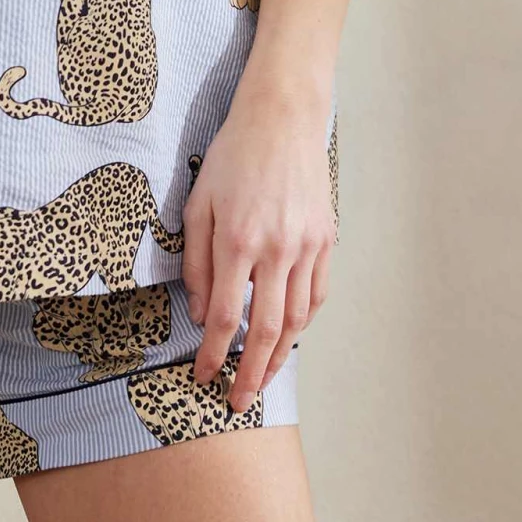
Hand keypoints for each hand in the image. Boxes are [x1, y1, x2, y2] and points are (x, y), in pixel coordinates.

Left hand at [181, 80, 335, 412]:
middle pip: (267, 330)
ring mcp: (306, 247)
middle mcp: (276, 250)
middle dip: (250, 373)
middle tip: (238, 401)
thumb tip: (197, 309)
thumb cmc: (233, 157)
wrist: (282, 120)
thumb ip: (195, 259)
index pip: (224, 316)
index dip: (213, 354)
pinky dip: (303, 323)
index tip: (203, 376)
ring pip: (297, 320)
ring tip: (263, 377)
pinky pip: (316, 295)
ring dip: (280, 357)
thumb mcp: (198, 202)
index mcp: (237, 240)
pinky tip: (290, 337)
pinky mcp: (326, 241)